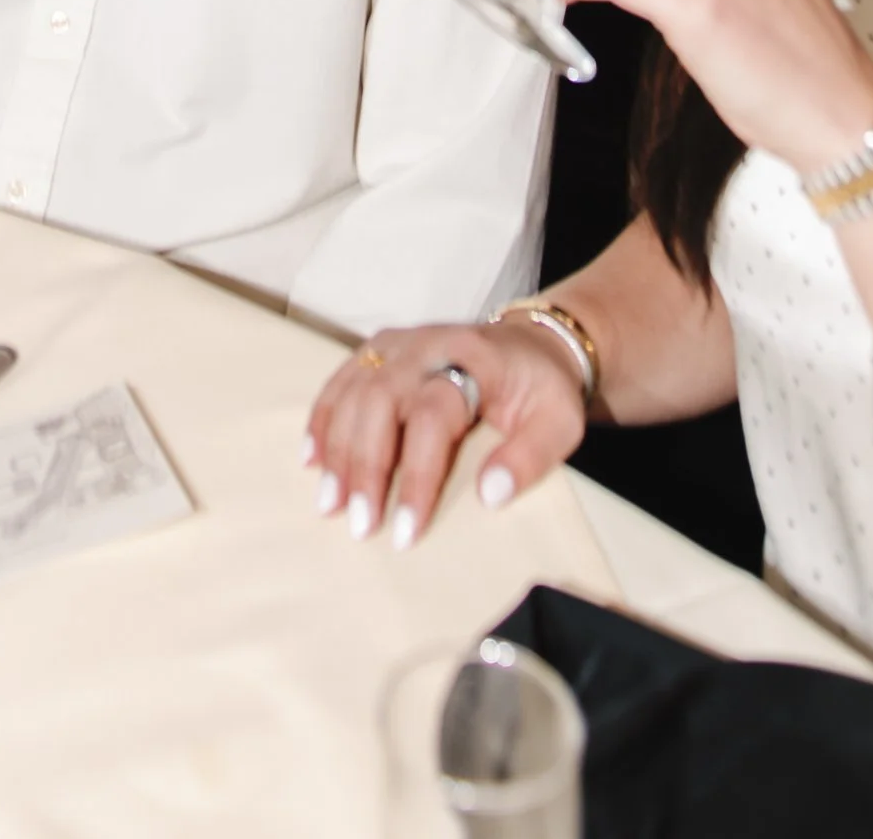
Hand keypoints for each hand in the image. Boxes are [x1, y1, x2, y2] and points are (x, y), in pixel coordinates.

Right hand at [306, 320, 588, 546]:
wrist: (531, 343)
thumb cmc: (542, 389)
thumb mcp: (560, 422)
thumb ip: (531, 456)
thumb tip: (490, 495)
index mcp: (471, 360)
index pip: (433, 417)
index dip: (417, 476)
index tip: (407, 530)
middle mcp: (426, 345)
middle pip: (380, 400)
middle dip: (364, 466)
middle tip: (359, 524)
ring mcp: (398, 344)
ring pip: (353, 391)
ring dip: (336, 448)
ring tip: (330, 503)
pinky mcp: (380, 350)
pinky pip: (341, 380)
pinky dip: (322, 417)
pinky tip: (312, 458)